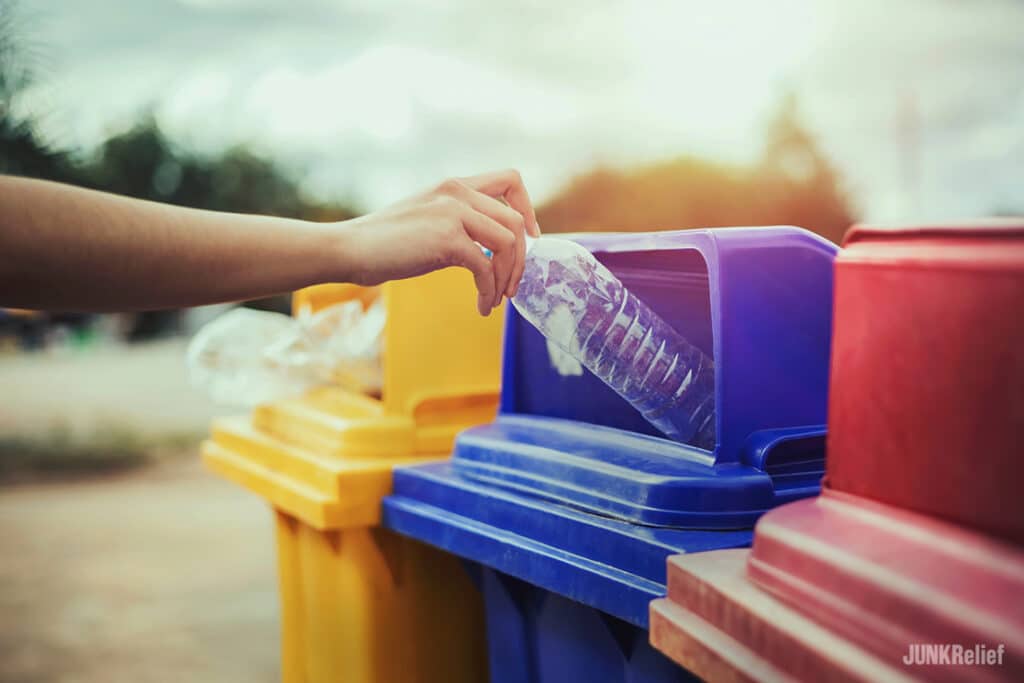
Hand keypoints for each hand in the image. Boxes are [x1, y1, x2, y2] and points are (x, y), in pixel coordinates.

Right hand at [337, 169, 540, 314]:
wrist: (349, 248)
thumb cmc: (385, 242)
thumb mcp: (427, 218)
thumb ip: (458, 222)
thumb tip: (490, 249)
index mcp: (454, 185)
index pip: (510, 180)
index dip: (528, 209)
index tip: (528, 239)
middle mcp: (457, 192)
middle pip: (515, 221)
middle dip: (521, 259)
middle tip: (511, 285)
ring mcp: (452, 213)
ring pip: (507, 243)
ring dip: (506, 278)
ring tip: (495, 298)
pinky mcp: (447, 240)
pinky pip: (485, 268)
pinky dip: (489, 292)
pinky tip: (481, 306)